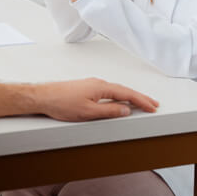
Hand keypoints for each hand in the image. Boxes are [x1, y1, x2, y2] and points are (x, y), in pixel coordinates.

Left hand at [32, 78, 158, 121]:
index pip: (127, 94)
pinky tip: (119, 101)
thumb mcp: (88, 112)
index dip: (141, 101)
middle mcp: (98, 83)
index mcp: (101, 87)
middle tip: (153, 104)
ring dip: (130, 97)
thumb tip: (125, 110)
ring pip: (116, 90)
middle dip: (139, 98)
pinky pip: (108, 91)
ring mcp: (92, 85)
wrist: (43, 97)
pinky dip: (118, 96)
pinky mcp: (86, 88)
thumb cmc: (62, 103)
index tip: (152, 106)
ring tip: (140, 104)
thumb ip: (109, 111)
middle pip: (124, 90)